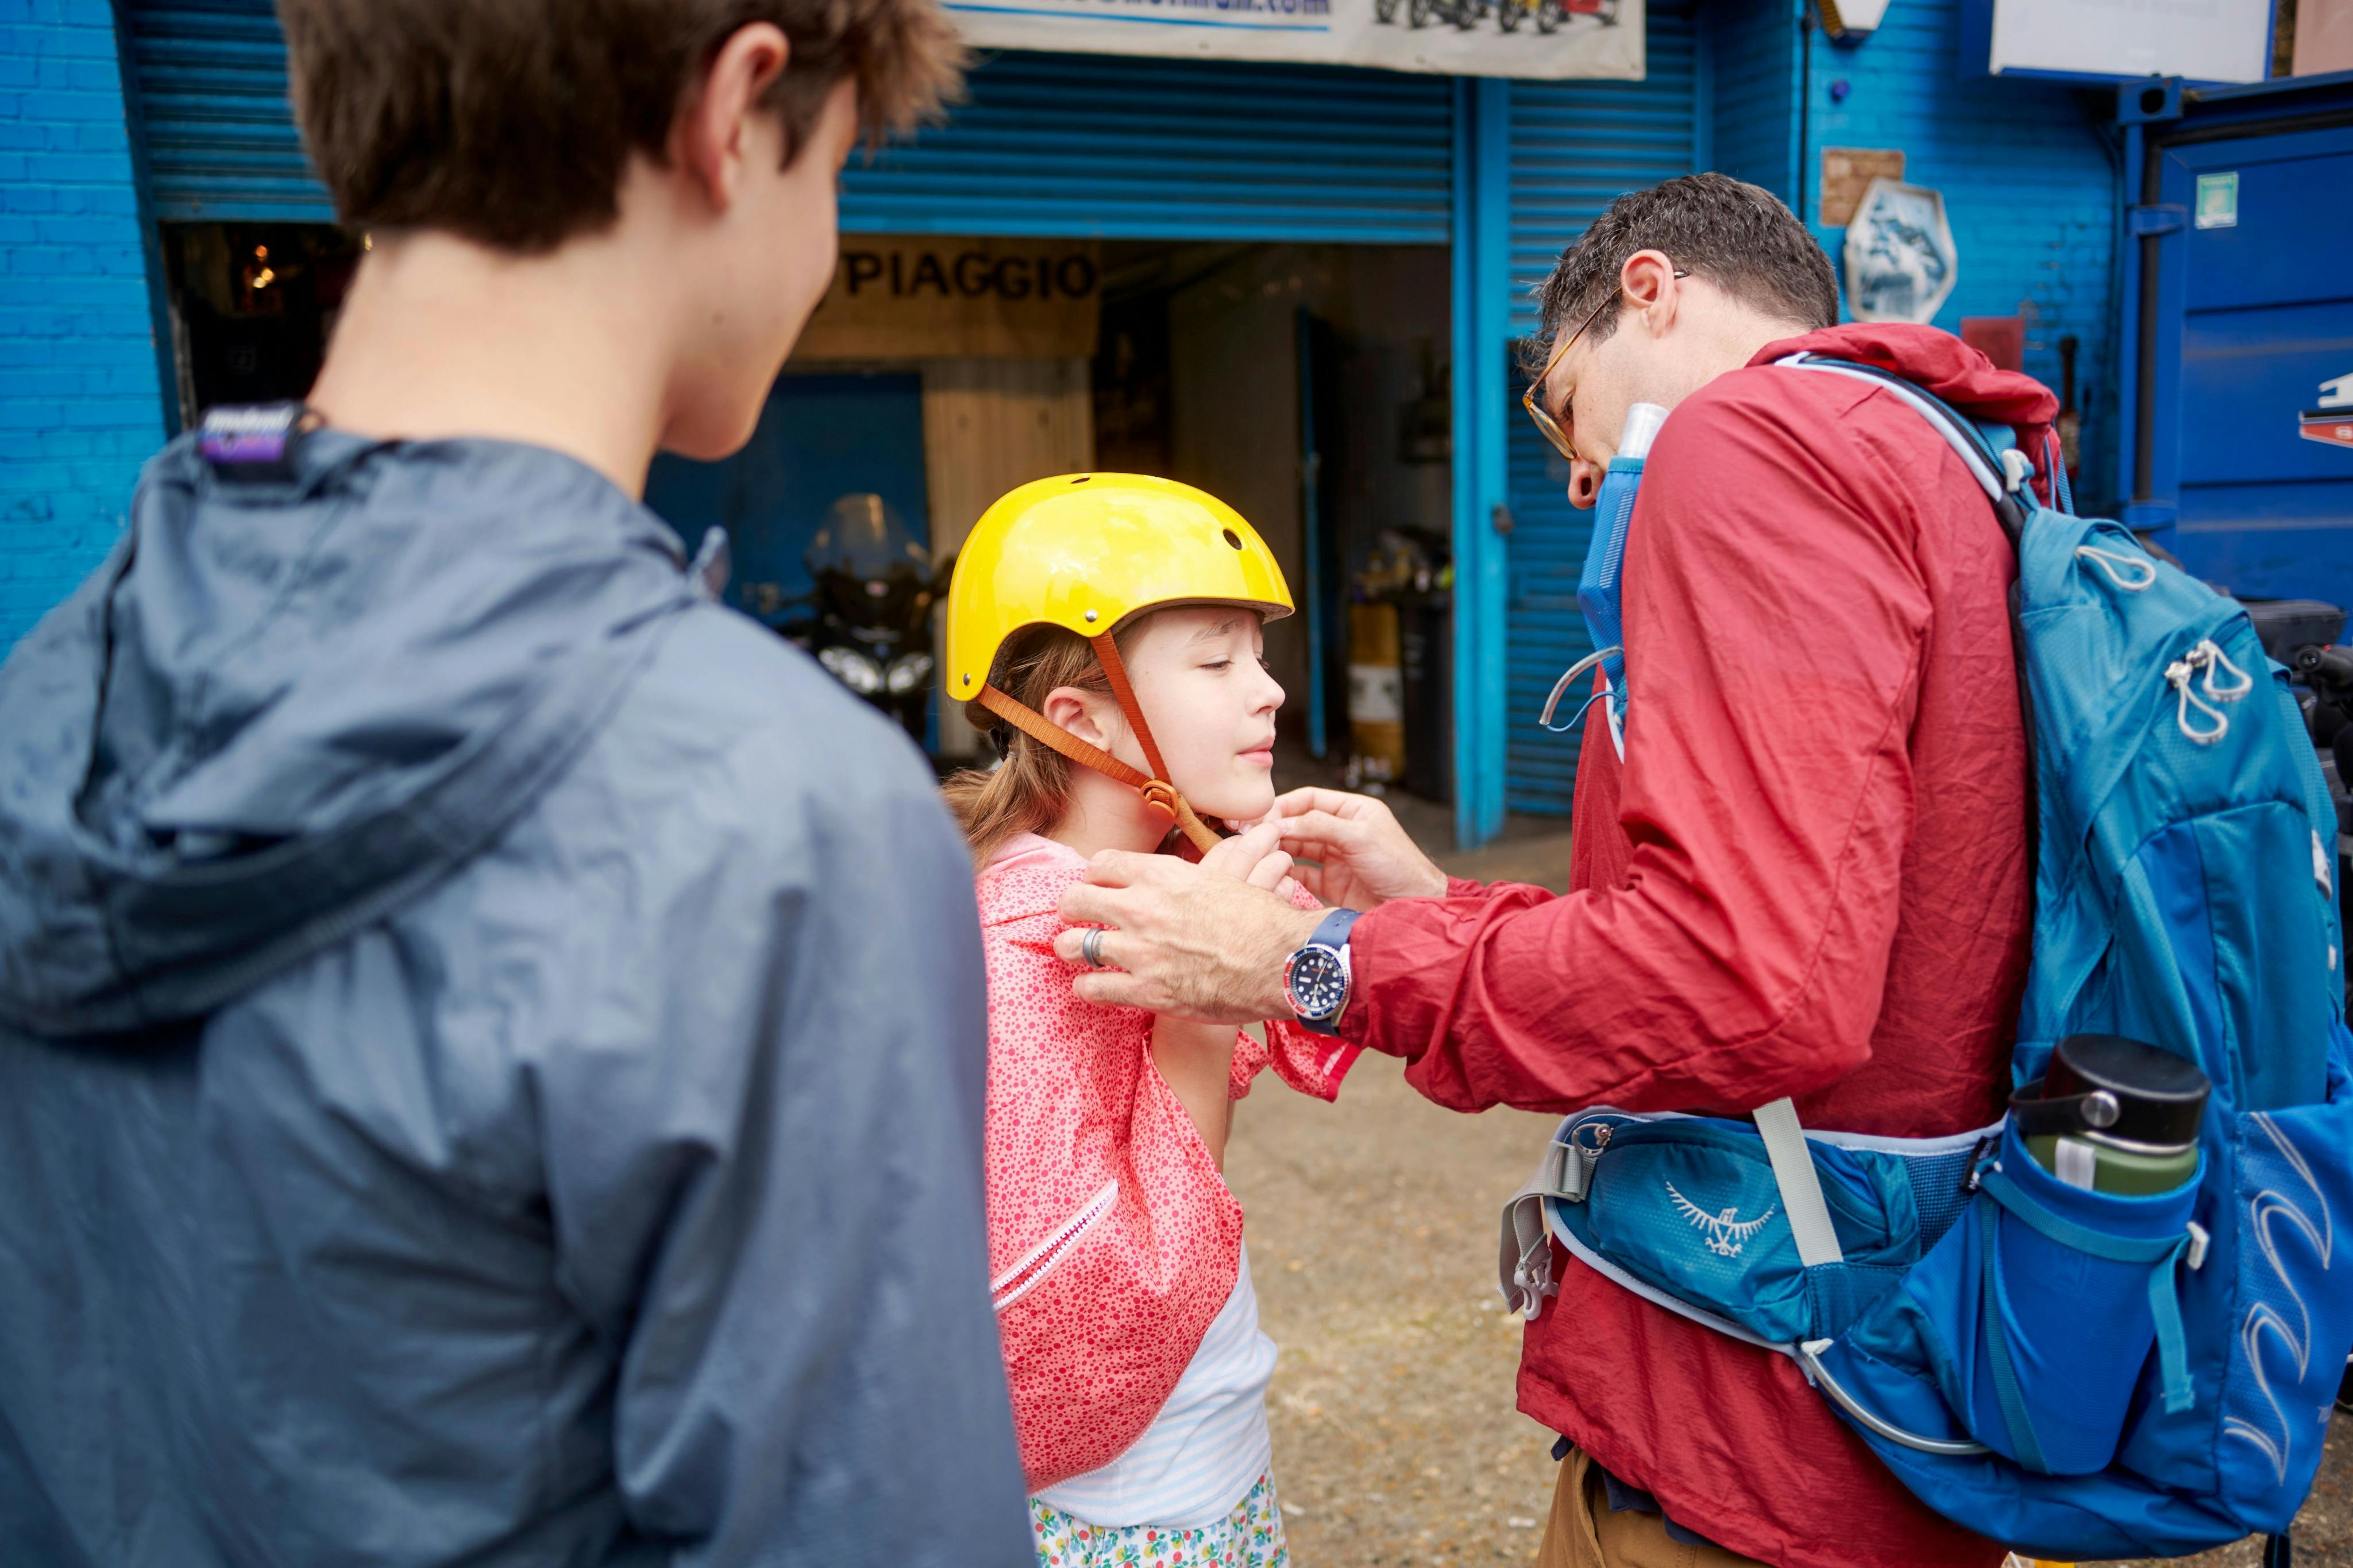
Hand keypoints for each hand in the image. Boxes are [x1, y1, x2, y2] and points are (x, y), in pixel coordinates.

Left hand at [1055, 823, 1323, 1024]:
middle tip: (1077, 919)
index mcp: (1162, 874)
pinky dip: (1087, 988)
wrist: (1284, 961)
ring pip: (1073, 946)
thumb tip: (1188, 866)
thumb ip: (1190, 874)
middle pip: (1075, 899)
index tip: (1098, 886)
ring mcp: (1141, 951)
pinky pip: (1090, 988)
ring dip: (1071, 950)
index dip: (1095, 876)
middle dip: (1072, 909)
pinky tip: (1094, 987)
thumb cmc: (1261, 921)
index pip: (1101, 863)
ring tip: (1076, 954)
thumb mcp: (1222, 878)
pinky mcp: (1146, 990)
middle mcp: (1143, 908)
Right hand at [1261, 787, 1446, 910]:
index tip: (1260, 815)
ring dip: (1278, 851)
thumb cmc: (1399, 866)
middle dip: (1276, 829)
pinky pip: (1302, 876)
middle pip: (1300, 824)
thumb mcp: (1360, 837)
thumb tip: (1280, 822)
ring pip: (1297, 850)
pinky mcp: (1333, 885)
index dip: (1284, 805)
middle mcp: (1342, 832)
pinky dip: (1286, 876)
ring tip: (1258, 856)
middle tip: (1250, 836)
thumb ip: (1320, 826)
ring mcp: (1337, 859)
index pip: (1309, 799)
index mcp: (1353, 811)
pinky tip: (1273, 876)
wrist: (1415, 908)